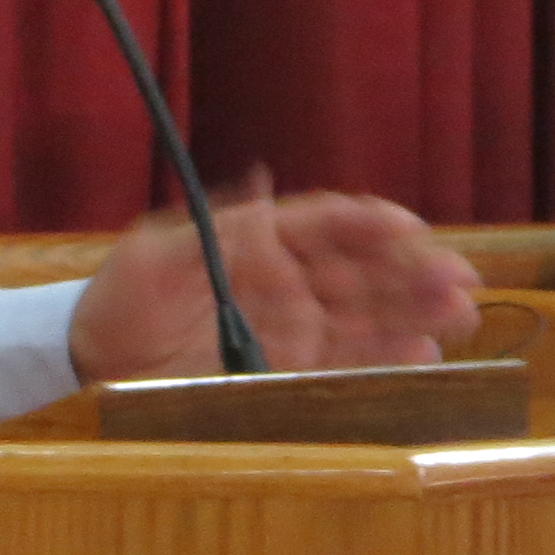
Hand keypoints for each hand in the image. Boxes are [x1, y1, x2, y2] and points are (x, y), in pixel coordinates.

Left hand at [68, 177, 483, 385]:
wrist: (93, 360)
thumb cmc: (121, 296)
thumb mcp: (157, 252)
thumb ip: (214, 226)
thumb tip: (264, 184)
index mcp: (260, 240)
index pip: (328, 224)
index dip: (372, 223)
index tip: (412, 229)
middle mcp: (286, 280)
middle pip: (361, 271)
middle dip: (413, 273)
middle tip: (461, 280)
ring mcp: (290, 325)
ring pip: (365, 315)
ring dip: (414, 314)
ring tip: (459, 316)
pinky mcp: (286, 369)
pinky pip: (344, 362)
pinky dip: (384, 359)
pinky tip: (422, 356)